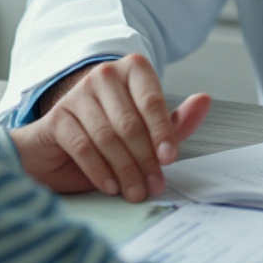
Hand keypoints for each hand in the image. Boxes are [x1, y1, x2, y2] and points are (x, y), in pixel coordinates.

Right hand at [9, 55, 209, 201]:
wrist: (62, 144)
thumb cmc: (111, 134)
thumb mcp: (148, 129)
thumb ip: (176, 120)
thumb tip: (204, 100)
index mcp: (131, 71)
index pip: (151, 101)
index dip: (162, 132)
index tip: (169, 159)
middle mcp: (103, 76)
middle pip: (130, 122)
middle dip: (145, 159)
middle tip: (154, 185)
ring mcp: (77, 95)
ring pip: (107, 136)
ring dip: (125, 170)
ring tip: (135, 192)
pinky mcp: (57, 118)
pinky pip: (82, 145)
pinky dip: (99, 170)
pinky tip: (111, 186)